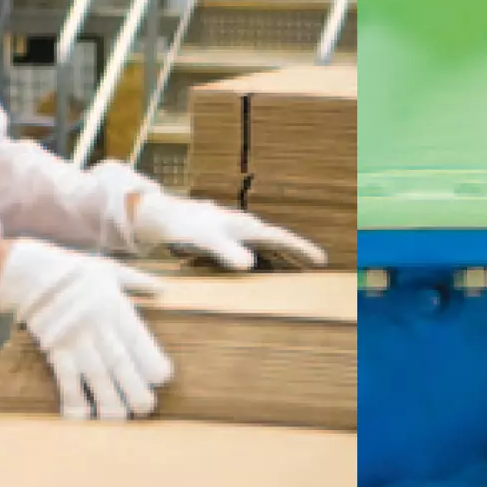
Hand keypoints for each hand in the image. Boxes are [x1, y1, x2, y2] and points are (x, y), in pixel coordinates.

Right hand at [0, 238, 173, 421]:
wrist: (31, 271)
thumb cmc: (74, 270)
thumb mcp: (110, 270)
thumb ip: (138, 282)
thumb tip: (162, 288)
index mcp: (118, 311)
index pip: (142, 344)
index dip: (154, 364)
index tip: (161, 378)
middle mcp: (101, 330)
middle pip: (123, 367)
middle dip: (136, 392)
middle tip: (145, 409)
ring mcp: (78, 343)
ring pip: (98, 381)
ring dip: (110, 404)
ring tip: (119, 421)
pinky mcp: (57, 353)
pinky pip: (67, 383)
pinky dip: (74, 403)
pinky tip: (82, 418)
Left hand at [133, 190, 326, 270]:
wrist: (165, 216)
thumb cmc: (186, 227)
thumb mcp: (207, 241)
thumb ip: (227, 253)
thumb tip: (249, 265)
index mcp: (247, 227)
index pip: (282, 238)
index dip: (302, 249)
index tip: (321, 260)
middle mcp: (245, 227)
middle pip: (278, 242)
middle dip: (297, 254)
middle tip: (317, 267)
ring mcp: (236, 232)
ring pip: (265, 246)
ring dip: (281, 257)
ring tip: (296, 270)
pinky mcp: (227, 238)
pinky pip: (250, 250)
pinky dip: (262, 258)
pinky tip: (262, 268)